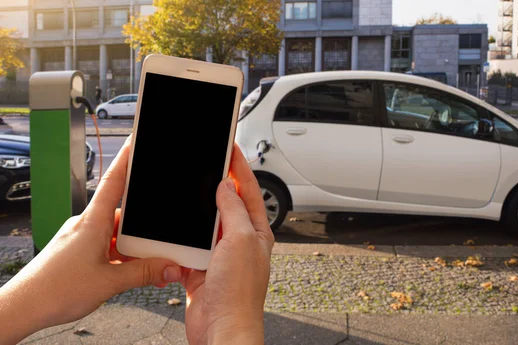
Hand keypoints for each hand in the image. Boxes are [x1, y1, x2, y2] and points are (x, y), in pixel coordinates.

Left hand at [0, 136, 181, 344]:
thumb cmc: (54, 290)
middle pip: (125, 215)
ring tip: (147, 268)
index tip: (137, 141)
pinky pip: (107, 247)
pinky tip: (130, 273)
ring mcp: (81, 238)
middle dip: (145, 231)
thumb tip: (170, 266)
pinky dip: (121, 257)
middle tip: (161, 246)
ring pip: (117, 235)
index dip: (127, 158)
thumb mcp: (111, 282)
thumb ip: (145, 273)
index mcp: (93, 221)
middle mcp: (86, 224)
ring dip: (134, 249)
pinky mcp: (78, 252)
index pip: (114, 180)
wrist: (24, 307)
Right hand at [181, 145, 274, 344]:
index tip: (230, 149)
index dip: (239, 167)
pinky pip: (188, 245)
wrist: (222, 328)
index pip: (248, 191)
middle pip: (226, 204)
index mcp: (257, 231)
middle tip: (205, 163)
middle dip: (216, 184)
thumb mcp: (240, 240)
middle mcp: (240, 241)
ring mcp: (219, 255)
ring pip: (205, 223)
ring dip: (196, 211)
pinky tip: (175, 228)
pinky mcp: (200, 267)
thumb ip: (232, 211)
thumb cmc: (239, 293)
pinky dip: (181, 237)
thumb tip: (225, 187)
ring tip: (188, 193)